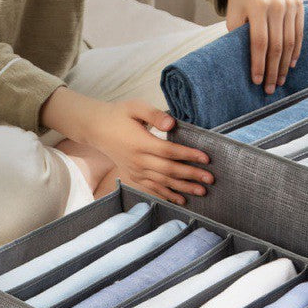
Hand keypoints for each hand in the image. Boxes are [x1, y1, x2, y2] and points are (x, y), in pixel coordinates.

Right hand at [41, 88, 212, 204]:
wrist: (97, 129)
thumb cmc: (119, 115)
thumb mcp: (134, 107)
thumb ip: (154, 114)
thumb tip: (172, 123)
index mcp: (140, 143)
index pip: (169, 151)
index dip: (188, 155)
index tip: (206, 158)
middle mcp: (138, 161)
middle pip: (169, 171)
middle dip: (191, 176)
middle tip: (210, 179)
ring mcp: (136, 172)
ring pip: (164, 183)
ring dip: (184, 189)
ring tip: (202, 192)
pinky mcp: (135, 177)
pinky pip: (154, 189)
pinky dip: (168, 196)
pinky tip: (182, 200)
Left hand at [226, 0, 303, 94]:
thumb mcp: (235, 13)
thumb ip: (239, 36)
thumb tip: (246, 64)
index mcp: (257, 6)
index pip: (259, 43)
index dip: (259, 65)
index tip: (257, 81)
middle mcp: (276, 5)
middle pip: (277, 46)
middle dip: (273, 71)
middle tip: (270, 89)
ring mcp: (289, 4)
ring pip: (290, 43)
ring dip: (285, 65)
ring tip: (280, 80)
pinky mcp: (298, 5)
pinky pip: (299, 34)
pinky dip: (296, 51)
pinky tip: (290, 65)